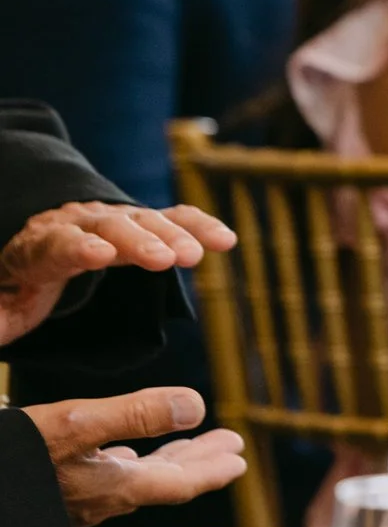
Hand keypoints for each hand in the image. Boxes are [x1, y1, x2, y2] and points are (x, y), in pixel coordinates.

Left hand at [0, 202, 231, 346]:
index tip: (100, 254)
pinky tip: (226, 240)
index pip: (55, 244)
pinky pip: (173, 220)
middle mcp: (77, 224)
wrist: (34, 249)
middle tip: (167, 259)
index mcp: (36, 247)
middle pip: (108, 226)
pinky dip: (199, 226)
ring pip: (143, 221)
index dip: (77, 247)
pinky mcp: (142, 226)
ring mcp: (113, 221)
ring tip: (196, 257)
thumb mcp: (0, 306)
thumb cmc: (15, 285)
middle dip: (138, 241)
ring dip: (172, 236)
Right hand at [26, 387, 245, 526]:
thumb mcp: (74, 424)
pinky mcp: (53, 494)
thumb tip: (197, 407)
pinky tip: (122, 457)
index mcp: (113, 486)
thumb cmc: (11, 459)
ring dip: (168, 461)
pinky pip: (105, 478)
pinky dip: (127, 464)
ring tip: (190, 447)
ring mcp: (75, 500)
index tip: (239, 458)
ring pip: (136, 480)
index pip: (179, 482)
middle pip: (164, 482)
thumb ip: (135, 415)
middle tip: (231, 447)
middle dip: (198, 462)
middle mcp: (99, 499)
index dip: (212, 470)